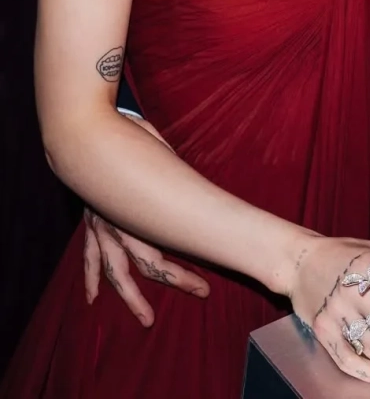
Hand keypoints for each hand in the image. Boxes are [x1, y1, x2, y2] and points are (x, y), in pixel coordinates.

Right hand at [82, 113, 209, 325]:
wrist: (87, 129)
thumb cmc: (131, 135)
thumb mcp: (162, 154)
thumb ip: (175, 178)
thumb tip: (198, 191)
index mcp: (136, 214)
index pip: (158, 258)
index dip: (182, 276)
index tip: (205, 287)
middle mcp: (117, 225)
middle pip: (146, 264)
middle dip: (174, 280)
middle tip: (200, 292)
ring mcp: (101, 224)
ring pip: (114, 270)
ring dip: (130, 295)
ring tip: (145, 317)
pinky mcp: (92, 219)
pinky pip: (89, 255)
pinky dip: (91, 276)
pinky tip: (92, 297)